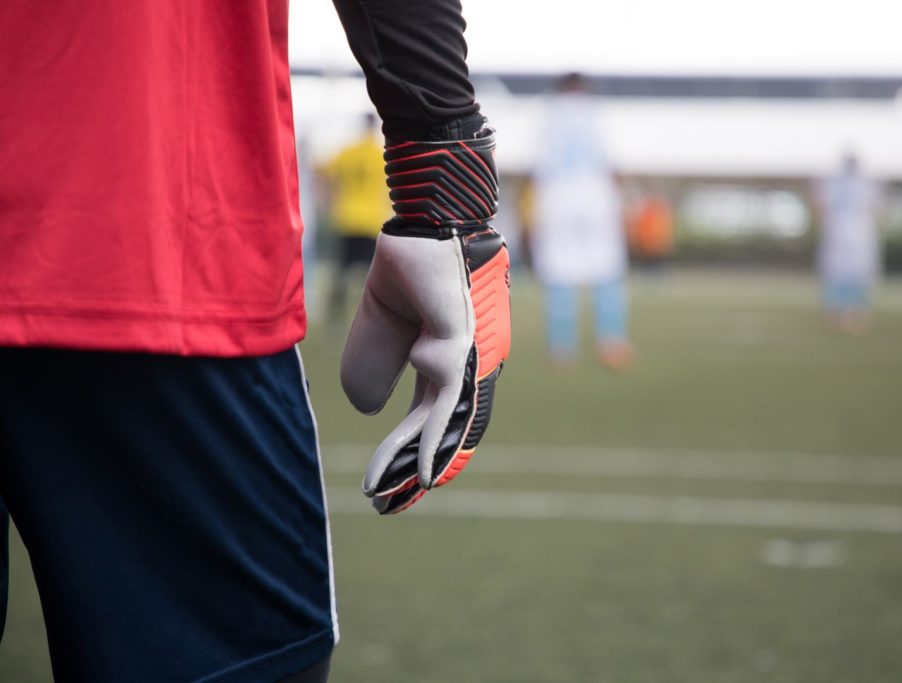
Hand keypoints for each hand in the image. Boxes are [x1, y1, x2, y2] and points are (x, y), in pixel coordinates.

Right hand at [340, 129, 509, 513]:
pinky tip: (425, 475)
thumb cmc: (411, 264)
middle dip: (416, 470)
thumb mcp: (381, 326)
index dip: (412, 451)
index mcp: (446, 360)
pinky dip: (438, 441)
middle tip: (390, 507)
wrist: (423, 220)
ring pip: (450, 426)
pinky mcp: (461, 345)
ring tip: (396, 501)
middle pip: (444, 430)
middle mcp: (464, 366)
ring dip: (422, 467)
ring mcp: (468, 358)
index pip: (432, 417)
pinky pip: (451, 401)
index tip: (388, 483)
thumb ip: (374, 364)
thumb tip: (364, 409)